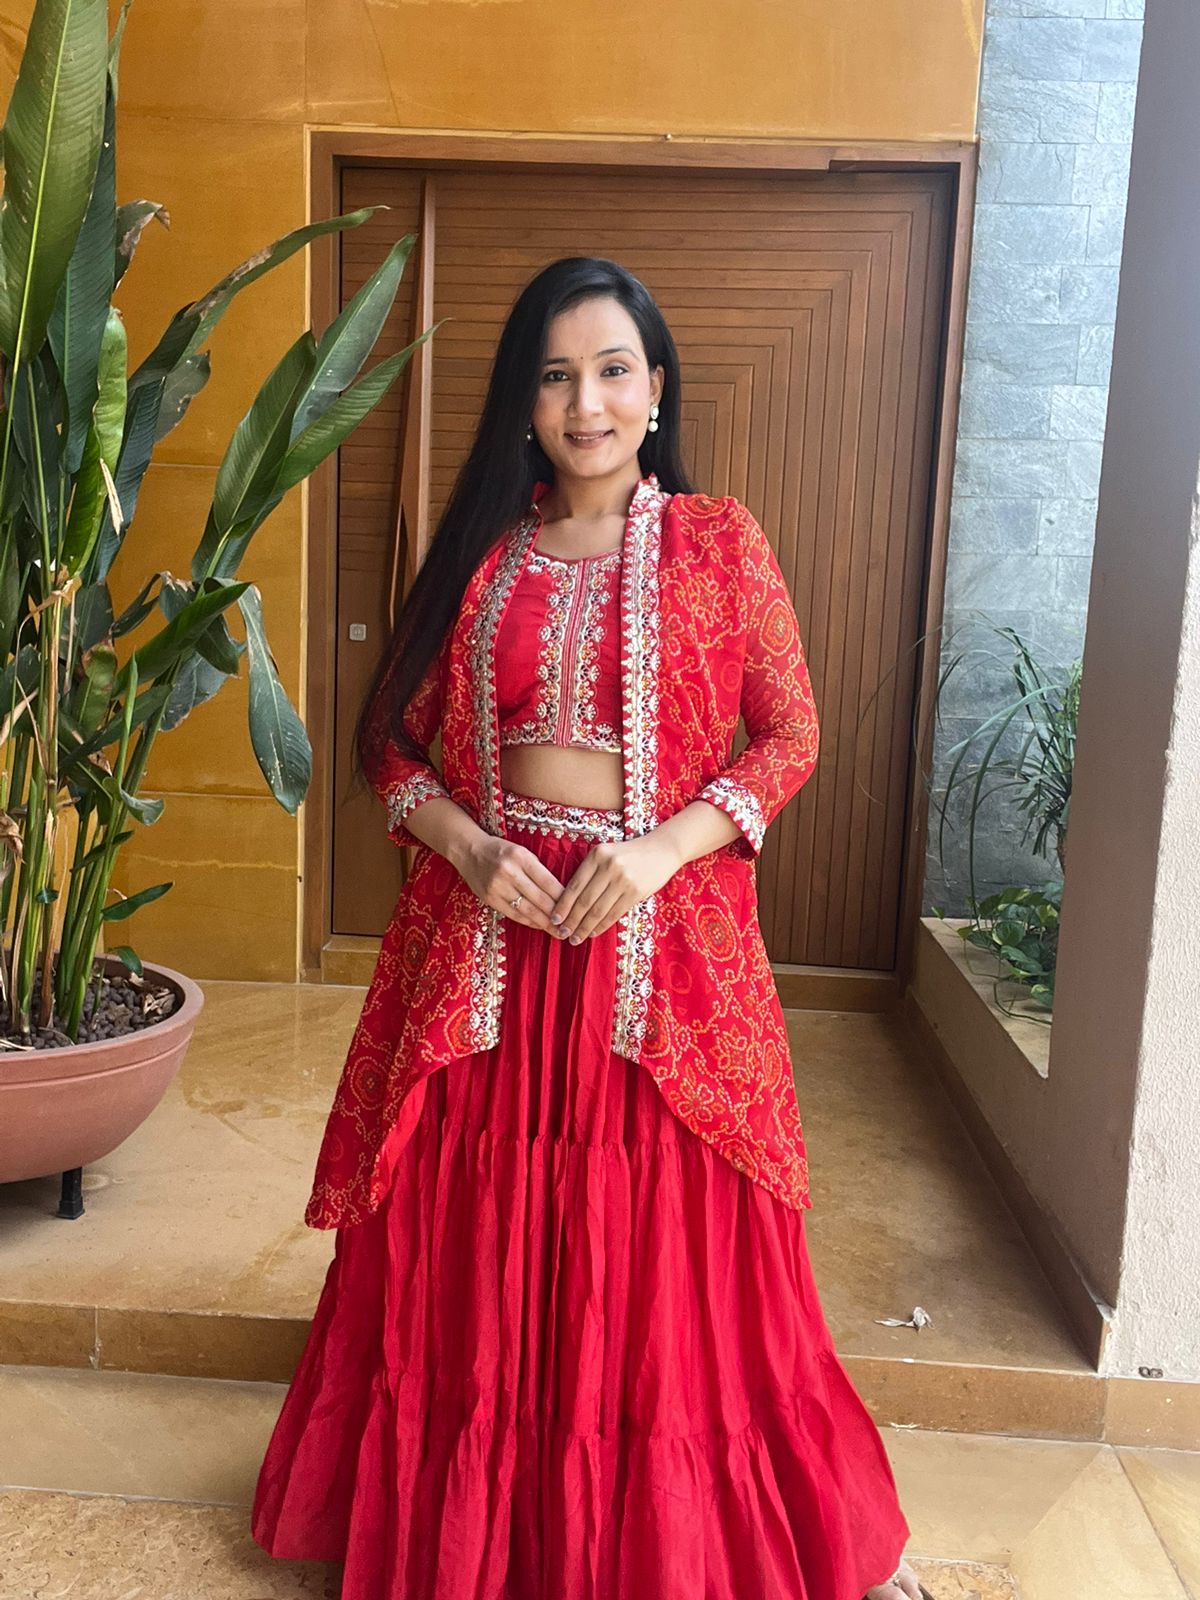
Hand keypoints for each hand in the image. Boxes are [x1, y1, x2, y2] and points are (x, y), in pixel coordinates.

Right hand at [455, 834, 567, 933]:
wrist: (469, 850)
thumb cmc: (501, 851)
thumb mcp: (522, 852)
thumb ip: (538, 870)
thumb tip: (561, 894)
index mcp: (521, 857)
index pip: (548, 882)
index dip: (563, 899)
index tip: (575, 910)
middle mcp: (509, 872)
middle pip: (539, 899)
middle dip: (556, 916)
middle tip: (570, 928)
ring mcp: (497, 886)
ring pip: (527, 910)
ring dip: (544, 923)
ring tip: (558, 932)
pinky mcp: (489, 898)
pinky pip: (513, 914)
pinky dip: (528, 922)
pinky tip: (539, 926)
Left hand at [551, 832, 681, 942]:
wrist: (662, 850)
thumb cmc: (629, 854)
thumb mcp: (606, 854)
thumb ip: (590, 872)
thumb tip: (569, 903)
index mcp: (597, 855)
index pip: (574, 885)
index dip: (563, 905)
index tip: (554, 919)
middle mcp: (609, 866)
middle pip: (584, 900)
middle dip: (571, 920)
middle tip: (561, 933)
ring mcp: (623, 879)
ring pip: (598, 910)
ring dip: (584, 927)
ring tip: (575, 938)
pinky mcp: (636, 892)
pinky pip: (614, 913)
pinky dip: (602, 926)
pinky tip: (593, 933)